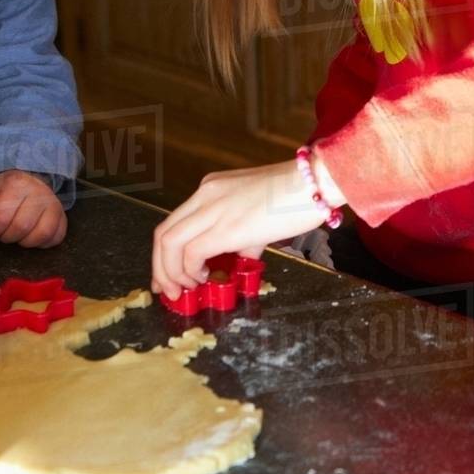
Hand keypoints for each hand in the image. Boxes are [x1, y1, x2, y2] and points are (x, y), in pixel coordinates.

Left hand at [0, 170, 65, 246]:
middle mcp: (39, 192)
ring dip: (24, 242)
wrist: (29, 181)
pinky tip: (31, 236)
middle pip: (22, 227)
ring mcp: (54, 204)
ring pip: (41, 234)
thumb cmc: (4, 191)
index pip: (2, 217)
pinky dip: (42, 243)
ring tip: (16, 235)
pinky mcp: (62, 216)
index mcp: (17, 183)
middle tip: (2, 234)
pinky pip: (56, 238)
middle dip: (6, 237)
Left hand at [151, 159, 328, 298]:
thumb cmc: (294, 196)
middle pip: (163, 233)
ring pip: (169, 243)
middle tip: (168, 291)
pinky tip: (205, 279)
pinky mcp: (226, 228)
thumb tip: (240, 259)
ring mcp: (213, 209)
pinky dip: (190, 271)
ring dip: (171, 273)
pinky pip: (192, 253)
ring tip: (185, 289)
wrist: (313, 183)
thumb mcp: (258, 214)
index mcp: (211, 189)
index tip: (168, 276)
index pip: (174, 222)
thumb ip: (243, 237)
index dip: (165, 254)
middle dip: (160, 267)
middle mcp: (205, 195)